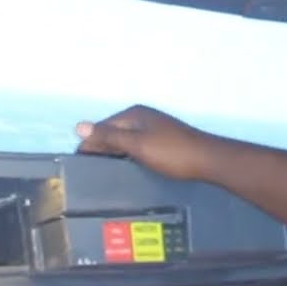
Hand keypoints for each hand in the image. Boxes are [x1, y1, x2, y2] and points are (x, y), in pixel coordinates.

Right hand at [75, 105, 214, 180]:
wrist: (208, 160)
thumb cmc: (172, 153)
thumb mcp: (137, 145)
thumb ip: (109, 136)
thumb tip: (79, 126)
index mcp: (134, 114)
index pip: (102, 127)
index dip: (89, 143)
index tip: (77, 162)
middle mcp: (143, 117)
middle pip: (113, 132)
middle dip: (100, 147)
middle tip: (87, 170)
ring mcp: (154, 128)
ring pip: (125, 139)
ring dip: (113, 152)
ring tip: (102, 170)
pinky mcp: (163, 140)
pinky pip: (137, 145)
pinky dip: (128, 154)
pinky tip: (126, 166)